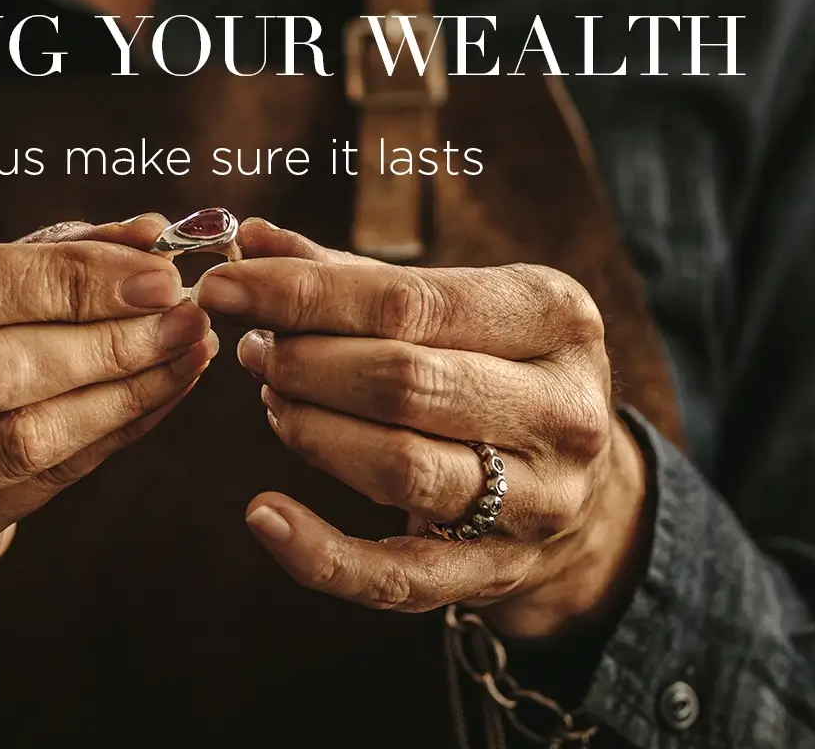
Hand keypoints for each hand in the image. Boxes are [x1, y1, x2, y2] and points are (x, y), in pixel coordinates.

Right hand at [0, 214, 216, 589]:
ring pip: (20, 438)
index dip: (74, 282)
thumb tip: (153, 237)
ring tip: (187, 354)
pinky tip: (156, 396)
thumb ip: (58, 251)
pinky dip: (110, 436)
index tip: (158, 276)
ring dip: (124, 395)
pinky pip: (37, 485)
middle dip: (110, 342)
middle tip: (187, 319)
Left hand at [193, 220, 649, 637]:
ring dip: (311, 430)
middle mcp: (561, 409)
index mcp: (553, 316)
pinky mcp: (500, 572)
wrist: (588, 486)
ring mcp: (539, 500)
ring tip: (270, 399)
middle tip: (254, 348)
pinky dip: (321, 553)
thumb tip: (251, 239)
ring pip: (400, 468)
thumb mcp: (459, 304)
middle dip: (306, 361)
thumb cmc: (499, 365)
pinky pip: (398, 575)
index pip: (409, 302)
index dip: (305, 294)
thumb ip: (351, 273)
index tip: (226, 284)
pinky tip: (263, 514)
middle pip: (404, 382)